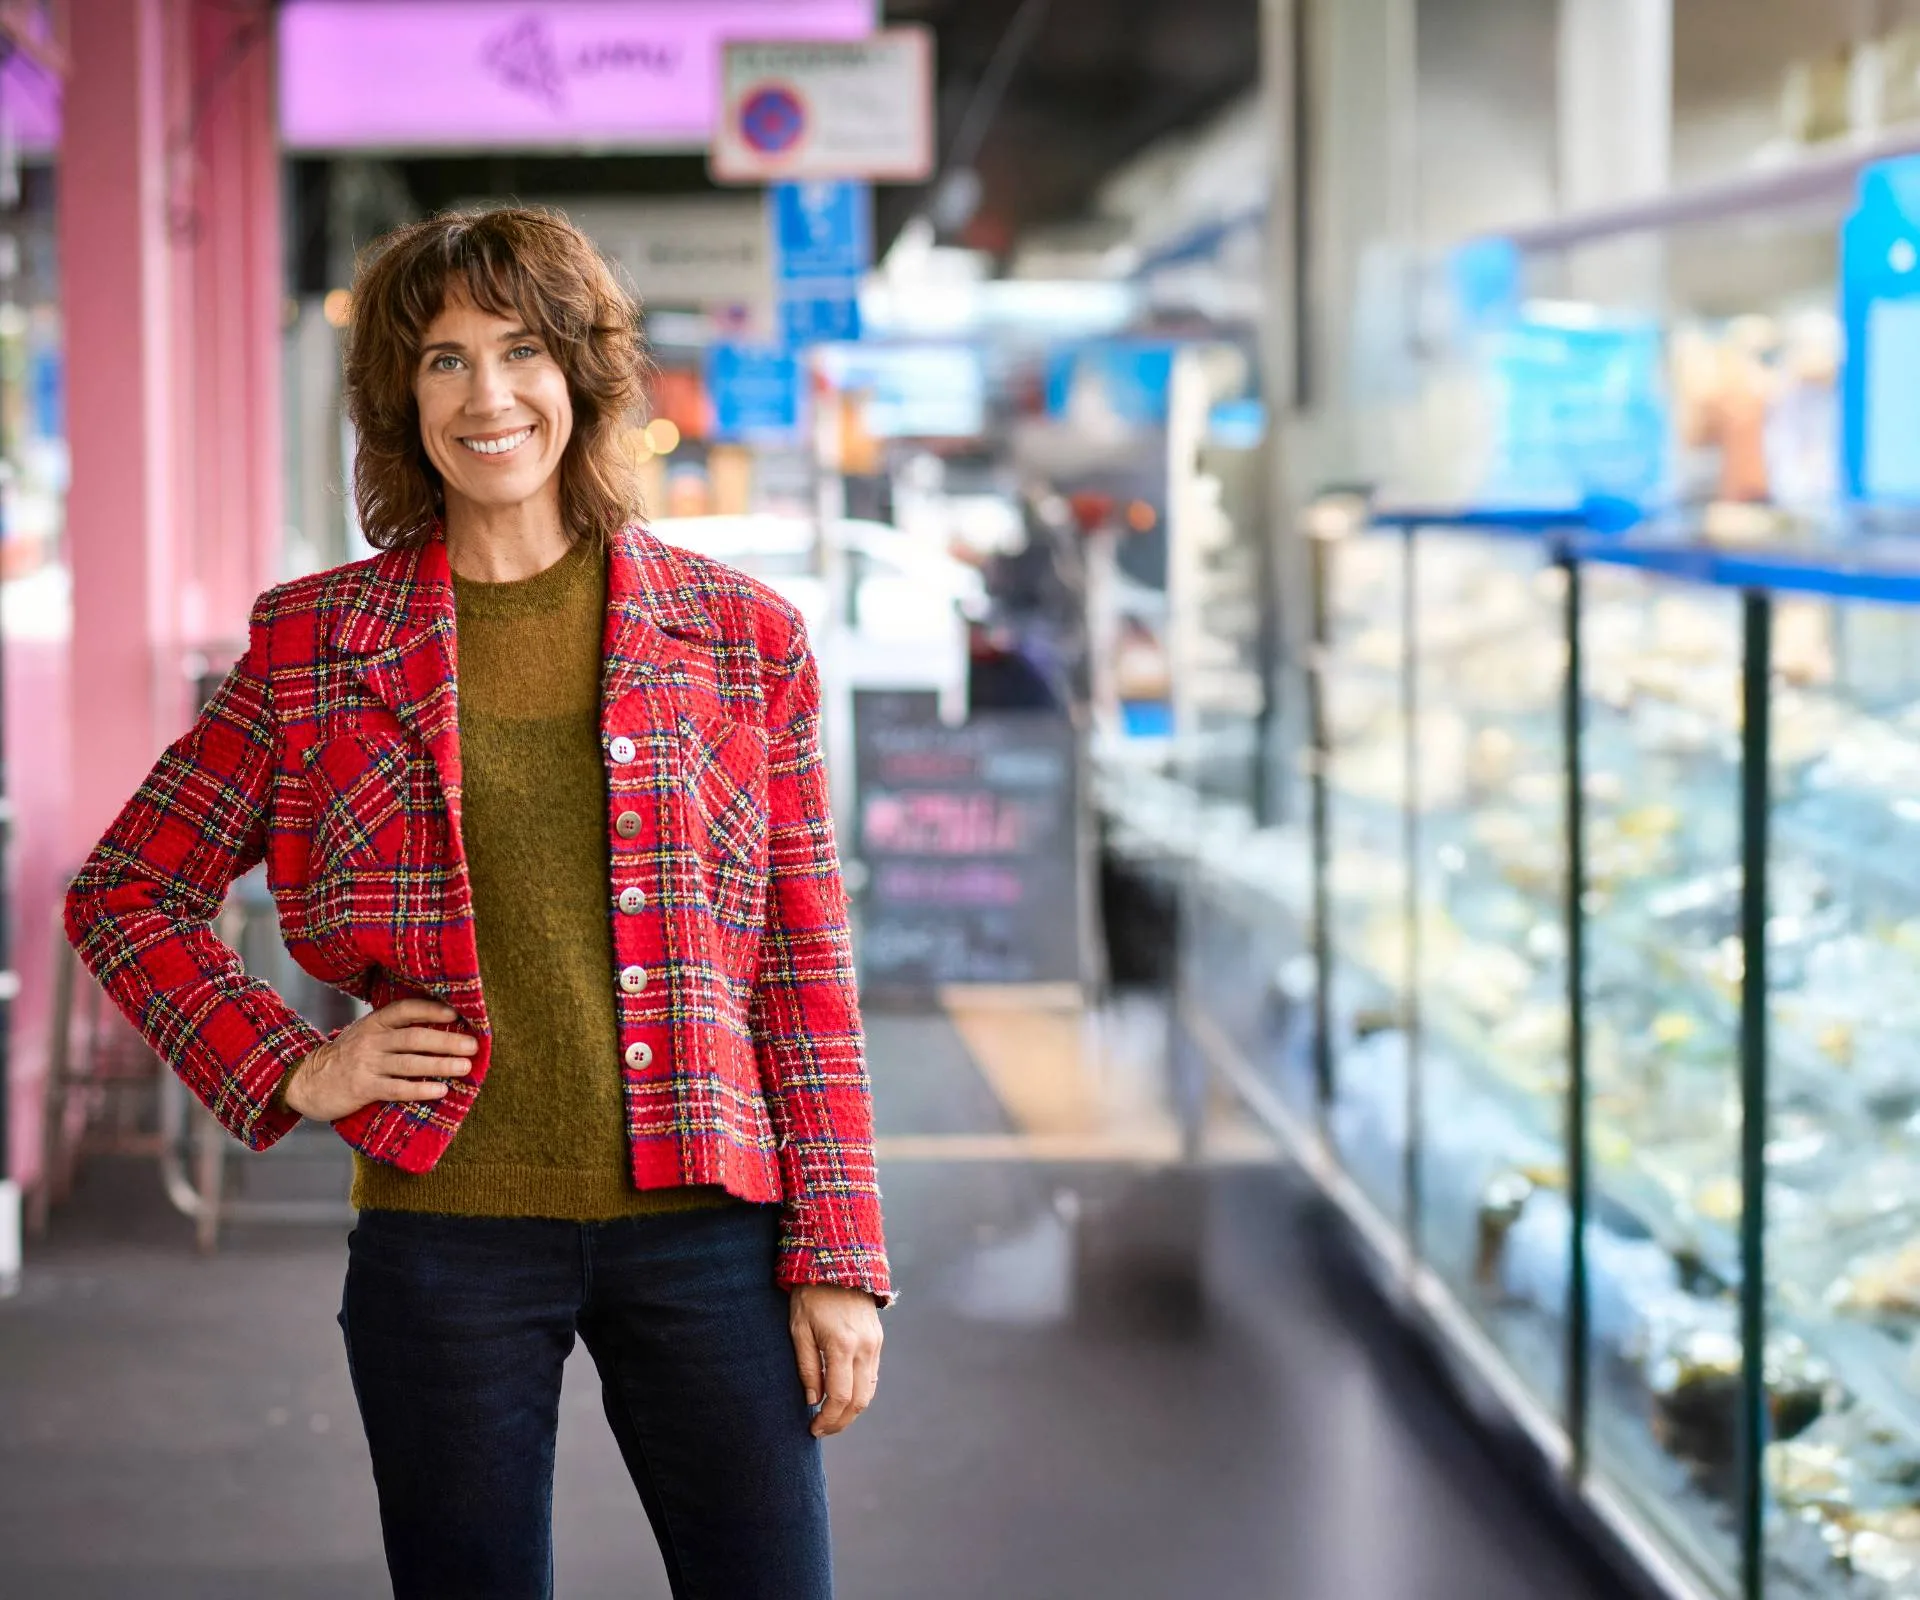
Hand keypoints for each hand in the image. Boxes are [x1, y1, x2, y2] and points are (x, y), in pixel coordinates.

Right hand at [283, 999, 477, 1122]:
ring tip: (465, 1067)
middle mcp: (371, 1040)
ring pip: (410, 1063)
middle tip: (473, 1046)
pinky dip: (420, 1089)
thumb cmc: (347, 1056)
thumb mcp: (366, 1034)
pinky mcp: (362, 1088)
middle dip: (447, 1041)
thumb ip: (394, 1029)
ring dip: (440, 1064)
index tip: (457, 1014)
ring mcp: (366, 1064)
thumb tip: (441, 1025)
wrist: (306, 1081)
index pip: (406, 1009)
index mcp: (374, 1023)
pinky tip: (440, 1090)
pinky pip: (396, 1088)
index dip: (431, 1009)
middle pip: (414, 1037)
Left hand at [789, 1284, 882, 1437]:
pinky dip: (860, 1391)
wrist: (838, 1261)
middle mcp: (864, 1347)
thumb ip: (806, 1367)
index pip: (840, 1397)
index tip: (813, 1429)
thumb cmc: (810, 1295)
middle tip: (821, 1430)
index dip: (828, 1420)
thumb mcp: (799, 1329)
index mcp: (842, 1345)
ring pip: (869, 1390)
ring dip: (852, 1409)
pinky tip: (843, 1395)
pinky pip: (872, 1374)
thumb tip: (813, 1400)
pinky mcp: (878, 1338)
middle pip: (860, 1400)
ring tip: (831, 1417)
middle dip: (841, 1421)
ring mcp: (874, 1343)